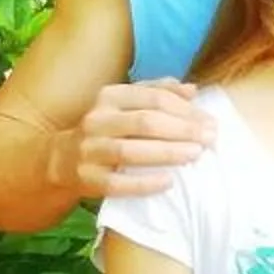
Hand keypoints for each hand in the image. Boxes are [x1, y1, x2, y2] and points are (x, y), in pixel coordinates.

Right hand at [57, 80, 216, 202]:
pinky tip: (169, 182)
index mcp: (109, 97)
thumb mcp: (127, 103)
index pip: (154, 98)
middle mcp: (96, 120)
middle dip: (183, 130)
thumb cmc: (108, 128)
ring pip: (130, 151)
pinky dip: (144, 183)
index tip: (211, 122)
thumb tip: (192, 90)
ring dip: (167, 153)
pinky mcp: (86, 179)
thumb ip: (159, 92)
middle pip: (145, 123)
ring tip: (195, 154)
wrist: (62, 159)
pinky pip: (117, 183)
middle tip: (210, 139)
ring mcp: (88, 150)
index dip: (186, 110)